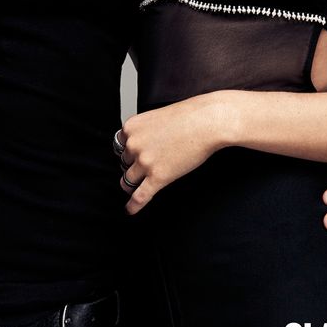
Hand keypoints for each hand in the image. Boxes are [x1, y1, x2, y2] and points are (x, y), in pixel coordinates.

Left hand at [118, 94, 223, 214]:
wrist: (206, 122)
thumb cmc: (188, 117)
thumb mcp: (156, 118)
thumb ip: (144, 131)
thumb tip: (142, 146)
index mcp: (131, 127)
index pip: (120, 145)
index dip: (128, 151)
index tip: (132, 157)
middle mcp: (133, 144)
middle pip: (124, 162)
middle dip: (134, 165)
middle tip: (147, 165)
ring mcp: (145, 162)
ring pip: (128, 180)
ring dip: (133, 184)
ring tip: (138, 186)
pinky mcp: (158, 177)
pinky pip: (140, 196)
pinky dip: (133, 205)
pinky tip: (131, 209)